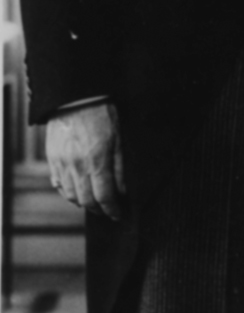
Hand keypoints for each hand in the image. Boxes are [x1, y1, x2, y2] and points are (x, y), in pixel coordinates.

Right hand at [46, 102, 124, 220]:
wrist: (75, 97)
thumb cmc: (102, 115)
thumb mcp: (119, 140)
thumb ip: (120, 168)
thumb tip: (122, 191)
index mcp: (97, 161)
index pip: (105, 197)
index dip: (113, 210)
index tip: (119, 215)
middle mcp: (77, 166)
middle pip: (87, 200)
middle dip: (99, 210)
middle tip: (108, 211)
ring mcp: (61, 163)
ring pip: (70, 195)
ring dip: (83, 203)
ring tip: (94, 203)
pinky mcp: (52, 158)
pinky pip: (58, 183)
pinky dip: (67, 192)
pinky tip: (76, 192)